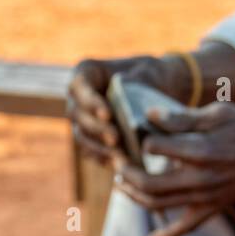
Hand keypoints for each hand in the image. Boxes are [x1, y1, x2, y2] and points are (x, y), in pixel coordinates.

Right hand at [68, 54, 191, 170]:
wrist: (156, 89)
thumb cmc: (149, 74)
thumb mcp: (147, 71)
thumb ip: (137, 82)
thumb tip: (127, 100)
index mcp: (86, 73)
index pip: (81, 86)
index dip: (91, 102)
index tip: (108, 114)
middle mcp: (78, 97)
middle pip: (78, 114)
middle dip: (96, 129)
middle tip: (115, 139)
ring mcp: (82, 119)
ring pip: (82, 135)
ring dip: (98, 147)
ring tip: (118, 156)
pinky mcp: (90, 138)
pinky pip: (90, 150)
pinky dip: (102, 157)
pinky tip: (117, 164)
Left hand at [116, 103, 234, 235]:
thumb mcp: (219, 113)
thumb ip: (183, 118)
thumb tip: (149, 116)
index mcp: (201, 151)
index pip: (154, 147)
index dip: (143, 137)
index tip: (138, 129)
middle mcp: (200, 180)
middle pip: (148, 183)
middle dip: (126, 171)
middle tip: (117, 159)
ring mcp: (204, 199)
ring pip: (157, 205)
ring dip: (133, 195)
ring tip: (121, 181)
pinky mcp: (211, 209)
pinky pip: (183, 229)